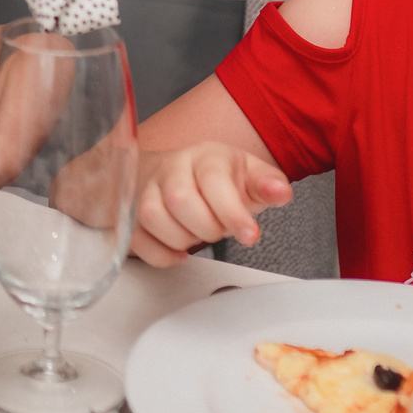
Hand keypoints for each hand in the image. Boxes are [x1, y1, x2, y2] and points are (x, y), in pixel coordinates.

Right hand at [128, 142, 290, 265]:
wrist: (175, 170)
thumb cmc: (216, 177)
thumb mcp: (248, 175)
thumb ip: (267, 184)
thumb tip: (281, 192)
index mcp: (204, 157)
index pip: (214, 181)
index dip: (232, 212)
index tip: (250, 235)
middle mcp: (171, 168)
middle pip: (180, 201)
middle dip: (206, 228)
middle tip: (219, 230)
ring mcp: (146, 188)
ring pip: (152, 217)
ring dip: (181, 239)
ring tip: (197, 235)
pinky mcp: (130, 212)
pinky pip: (137, 239)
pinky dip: (161, 254)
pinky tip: (179, 250)